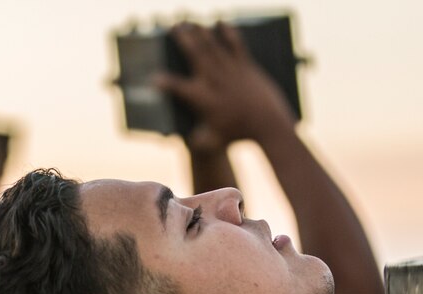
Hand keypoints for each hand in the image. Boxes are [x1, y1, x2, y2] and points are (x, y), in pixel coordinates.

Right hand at [156, 21, 296, 145]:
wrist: (268, 125)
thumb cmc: (239, 135)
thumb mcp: (216, 142)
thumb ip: (199, 141)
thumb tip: (187, 140)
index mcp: (204, 100)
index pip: (179, 88)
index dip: (165, 82)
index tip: (154, 78)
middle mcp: (215, 82)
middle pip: (195, 55)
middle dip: (182, 39)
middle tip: (173, 28)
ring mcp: (231, 72)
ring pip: (212, 46)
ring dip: (200, 31)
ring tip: (190, 22)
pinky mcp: (246, 67)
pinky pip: (235, 45)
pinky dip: (228, 32)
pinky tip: (220, 22)